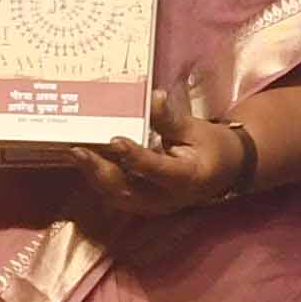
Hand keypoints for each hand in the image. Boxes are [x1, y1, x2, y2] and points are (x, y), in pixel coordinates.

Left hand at [71, 74, 259, 220]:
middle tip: (78, 150)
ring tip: (76, 154)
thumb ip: (170, 120)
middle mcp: (167, 198)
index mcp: (187, 179)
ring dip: (94, 176)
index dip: (136, 157)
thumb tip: (153, 97)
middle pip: (128, 189)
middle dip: (100, 171)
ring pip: (116, 195)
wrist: (224, 170)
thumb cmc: (212, 147)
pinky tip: (85, 161)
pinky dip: (98, 178)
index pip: (158, 170)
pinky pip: (115, 193)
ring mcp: (152, 204)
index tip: (115, 139)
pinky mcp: (142, 202)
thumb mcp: (196, 130)